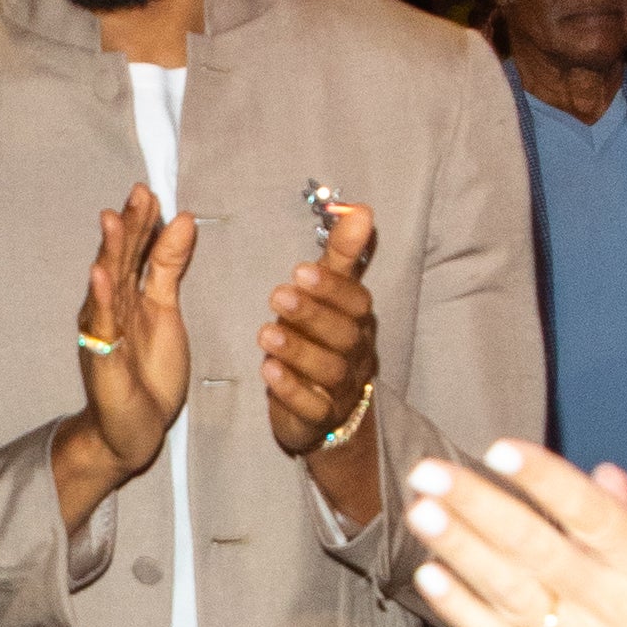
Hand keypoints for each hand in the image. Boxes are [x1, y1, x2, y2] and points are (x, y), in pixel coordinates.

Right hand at [73, 183, 196, 479]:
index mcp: (126, 293)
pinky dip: (100, 299)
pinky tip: (100, 276)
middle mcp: (108, 306)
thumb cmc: (146, 370)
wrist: (131, 428)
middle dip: (128, 226)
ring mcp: (103, 331)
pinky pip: (103, 325)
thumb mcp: (166, 310)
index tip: (152, 193)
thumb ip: (169, 266)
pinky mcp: (103, 358)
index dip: (143, 222)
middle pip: (120, 259)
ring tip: (112, 220)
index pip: (135, 250)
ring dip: (109, 252)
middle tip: (139, 193)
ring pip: (107, 285)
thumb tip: (183, 219)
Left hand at [259, 201, 378, 455]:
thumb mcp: (332, 295)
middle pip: (343, 335)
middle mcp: (354, 354)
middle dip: (312, 314)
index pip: (356, 302)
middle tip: (278, 295)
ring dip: (297, 351)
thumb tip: (360, 209)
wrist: (326, 411)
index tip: (301, 269)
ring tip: (266, 334)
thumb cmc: (324, 339)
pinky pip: (310, 406)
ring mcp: (339, 388)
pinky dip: (291, 389)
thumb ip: (342, 256)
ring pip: (327, 370)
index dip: (332, 287)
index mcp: (357, 321)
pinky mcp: (318, 416)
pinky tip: (268, 372)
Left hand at [400, 406, 626, 626]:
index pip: (588, 510)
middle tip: (428, 470)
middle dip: (475, 503)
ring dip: (460, 548)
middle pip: (532, 543)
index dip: (541, 477)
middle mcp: (614, 606)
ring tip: (419, 512)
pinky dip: (464, 613)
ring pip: (508, 590)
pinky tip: (433, 580)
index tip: (499, 449)